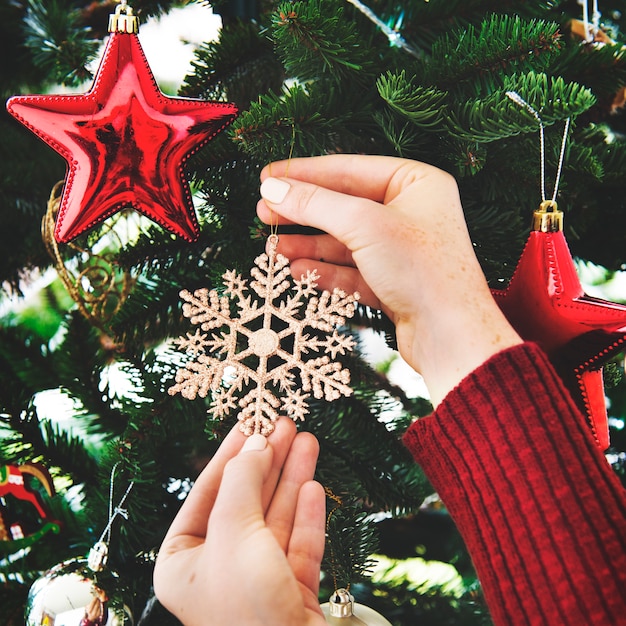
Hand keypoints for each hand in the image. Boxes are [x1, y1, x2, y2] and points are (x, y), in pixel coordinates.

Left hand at [154, 418, 326, 625]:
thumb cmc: (247, 607)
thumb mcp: (235, 532)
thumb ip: (242, 481)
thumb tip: (253, 444)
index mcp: (183, 561)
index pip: (205, 493)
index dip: (229, 455)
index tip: (248, 423)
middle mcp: (217, 569)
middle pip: (245, 500)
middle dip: (266, 461)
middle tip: (284, 424)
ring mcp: (256, 580)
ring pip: (275, 516)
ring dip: (291, 477)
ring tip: (306, 440)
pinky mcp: (290, 591)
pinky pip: (297, 543)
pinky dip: (306, 513)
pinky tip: (313, 485)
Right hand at [257, 154, 521, 404]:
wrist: (449, 335)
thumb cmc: (424, 270)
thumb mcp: (364, 224)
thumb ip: (316, 204)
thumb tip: (274, 189)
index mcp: (416, 183)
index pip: (349, 169)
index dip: (305, 173)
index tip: (269, 178)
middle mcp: (410, 212)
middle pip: (343, 205)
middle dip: (302, 211)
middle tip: (264, 212)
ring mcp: (401, 248)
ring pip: (343, 240)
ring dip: (307, 244)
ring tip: (273, 247)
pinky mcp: (393, 281)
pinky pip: (350, 269)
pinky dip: (323, 270)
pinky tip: (296, 271)